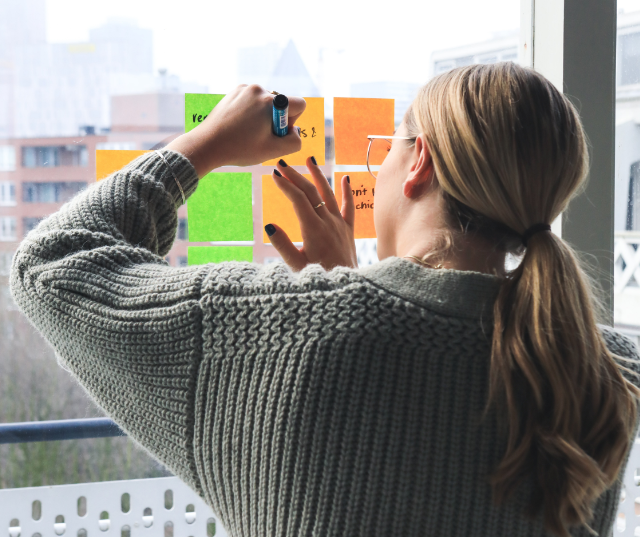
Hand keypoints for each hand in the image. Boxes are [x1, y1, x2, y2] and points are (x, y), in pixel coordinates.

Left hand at [166, 84, 305, 176]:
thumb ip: (294, 142)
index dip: (293, 122)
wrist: (207, 144)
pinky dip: (250, 112)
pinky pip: (252, 100)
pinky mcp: (234, 91)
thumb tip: (296, 132)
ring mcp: (245, 89)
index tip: (277, 132)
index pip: (299, 104)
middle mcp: (259, 90)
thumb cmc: (240, 149)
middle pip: (281, 105)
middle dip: (276, 120)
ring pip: (266, 103)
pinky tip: (239, 125)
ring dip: (262, 116)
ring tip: (246, 131)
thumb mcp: (272, 151)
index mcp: (271, 102)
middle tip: (259, 136)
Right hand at [266, 157, 357, 271]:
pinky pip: (349, 207)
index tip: (274, 174)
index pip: (298, 200)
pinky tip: (345, 178)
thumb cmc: (319, 278)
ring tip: (309, 159)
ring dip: (318, 175)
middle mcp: (328, 222)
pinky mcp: (348, 230)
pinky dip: (347, 192)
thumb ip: (282, 245)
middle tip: (281, 164)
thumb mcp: (296, 266)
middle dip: (295, 176)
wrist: (346, 287)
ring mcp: (340, 224)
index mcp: (313, 229)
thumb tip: (269, 226)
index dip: (286, 185)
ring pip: (329, 194)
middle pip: (311, 192)